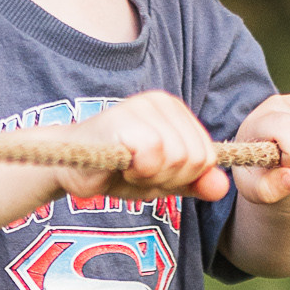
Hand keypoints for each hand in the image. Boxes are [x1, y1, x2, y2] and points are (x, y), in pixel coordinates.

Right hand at [94, 89, 225, 201]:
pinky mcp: (122, 120)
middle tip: (136, 173)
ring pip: (177, 157)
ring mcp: (142, 107)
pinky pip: (151, 155)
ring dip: (150, 177)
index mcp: (175, 111)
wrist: (66, 168)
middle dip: (169, 179)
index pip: (207, 158)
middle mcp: (162, 102)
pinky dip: (137, 172)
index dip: (183, 178)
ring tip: (127, 169)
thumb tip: (222, 187)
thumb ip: (193, 183)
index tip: (152, 173)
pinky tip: (117, 165)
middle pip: (195, 159)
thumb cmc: (114, 172)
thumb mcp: (162, 180)